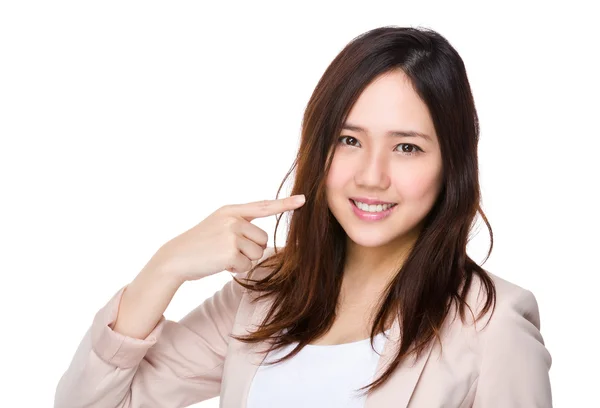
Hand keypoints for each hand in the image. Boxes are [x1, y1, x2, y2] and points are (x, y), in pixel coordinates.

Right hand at [145, 194, 305, 282]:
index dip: (285, 203)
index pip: (263, 206)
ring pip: (257, 254)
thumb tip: (263, 239)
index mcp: (231, 210)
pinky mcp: (230, 252)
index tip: (303, 200)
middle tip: (228, 251)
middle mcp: (233, 219)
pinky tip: (219, 264)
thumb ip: (239, 225)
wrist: (176, 257)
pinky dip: (235, 269)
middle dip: (251, 250)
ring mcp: (231, 235)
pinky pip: (246, 266)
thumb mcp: (218, 225)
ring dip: (244, 261)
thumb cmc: (199, 245)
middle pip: (263, 239)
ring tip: (222, 256)